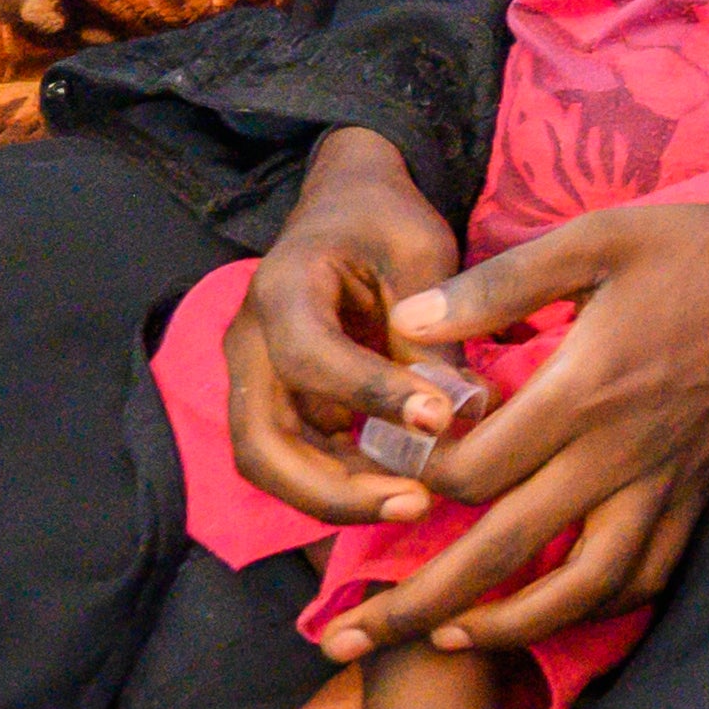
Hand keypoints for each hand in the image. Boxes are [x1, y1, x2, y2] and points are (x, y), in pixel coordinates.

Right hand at [222, 127, 463, 526]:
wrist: (343, 203)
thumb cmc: (383, 220)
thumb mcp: (420, 250)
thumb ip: (433, 324)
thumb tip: (458, 411)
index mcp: (281, 289)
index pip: (310, 358)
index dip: (372, 395)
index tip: (441, 417)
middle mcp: (250, 343)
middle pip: (262, 443)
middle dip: (333, 488)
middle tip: (415, 503)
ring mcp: (255, 379)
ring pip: (272, 465)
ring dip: (338, 498)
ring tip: (417, 504)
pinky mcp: (278, 402)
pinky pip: (296, 460)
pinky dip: (342, 484)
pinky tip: (405, 489)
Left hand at [309, 192, 708, 660]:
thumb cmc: (686, 250)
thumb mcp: (591, 238)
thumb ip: (497, 284)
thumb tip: (405, 323)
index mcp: (583, 391)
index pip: (477, 470)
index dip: (415, 487)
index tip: (379, 481)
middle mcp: (620, 454)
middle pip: (507, 548)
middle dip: (421, 601)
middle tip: (352, 635)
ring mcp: (662, 485)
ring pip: (580, 588)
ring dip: (506, 626)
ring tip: (444, 644)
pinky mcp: (693, 497)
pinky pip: (643, 578)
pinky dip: (591, 610)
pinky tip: (546, 614)